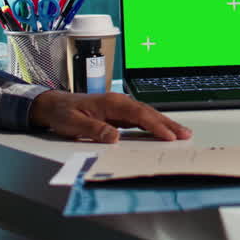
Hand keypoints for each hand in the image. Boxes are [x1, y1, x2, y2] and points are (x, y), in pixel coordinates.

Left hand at [29, 91, 192, 143]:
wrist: (54, 105)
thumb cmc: (63, 113)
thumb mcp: (74, 124)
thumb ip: (94, 130)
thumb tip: (115, 137)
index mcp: (111, 102)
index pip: (138, 114)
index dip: (155, 125)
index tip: (168, 135)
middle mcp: (119, 102)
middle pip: (148, 113)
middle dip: (168, 124)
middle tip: (185, 134)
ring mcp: (120, 108)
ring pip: (147, 115)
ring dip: (164, 124)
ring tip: (181, 133)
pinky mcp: (119, 114)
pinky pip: (140, 119)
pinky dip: (154, 125)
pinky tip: (162, 131)